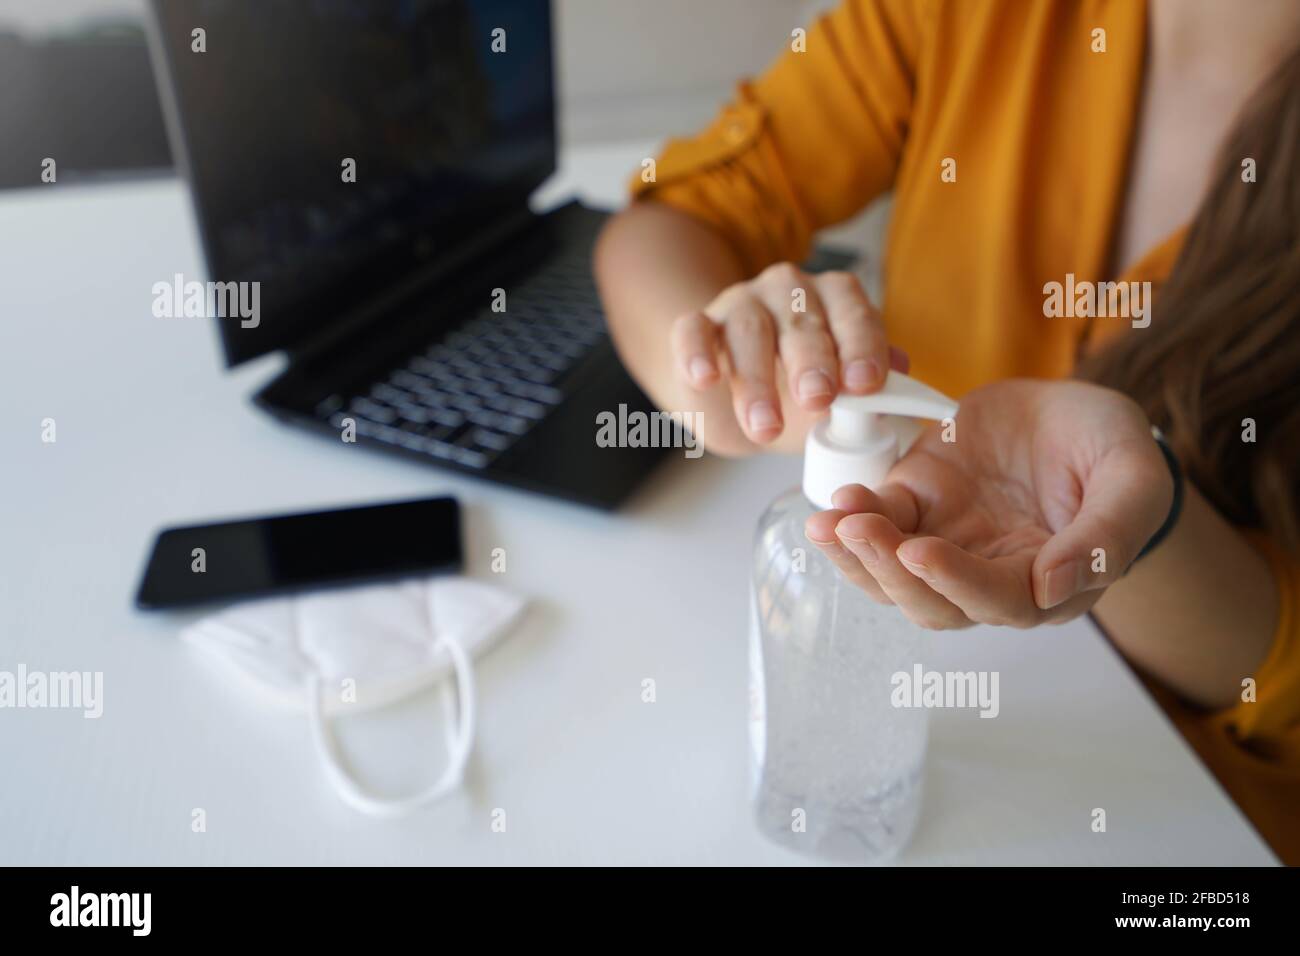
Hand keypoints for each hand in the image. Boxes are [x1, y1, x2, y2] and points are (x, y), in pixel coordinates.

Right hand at [670, 263, 901, 444]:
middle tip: (817, 400)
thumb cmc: (793, 391)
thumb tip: (900, 376)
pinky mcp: (696, 325)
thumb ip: (868, 390)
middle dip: (812, 362)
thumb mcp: (836, 398)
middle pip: (801, 319)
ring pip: (748, 329)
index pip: (853, 312)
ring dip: (757, 379)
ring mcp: (739, 304)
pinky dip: (697, 352)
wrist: (729, 394)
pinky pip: (692, 329)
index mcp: (833, 300)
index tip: (864, 384)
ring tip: (765, 426)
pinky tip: (706, 378)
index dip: (861, 346)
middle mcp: (787, 291)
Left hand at [805, 379, 1173, 628]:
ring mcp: (947, 543)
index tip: (919, 552)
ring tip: (829, 524)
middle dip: (891, 573)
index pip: (1000, 603)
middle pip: (933, 602)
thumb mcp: (1132, 479)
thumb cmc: (1110, 450)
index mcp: (1050, 584)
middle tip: (859, 530)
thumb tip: (1053, 587)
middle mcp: (990, 576)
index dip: (958, 583)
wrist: (1070, 408)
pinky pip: (878, 523)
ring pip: (893, 577)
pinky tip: (836, 502)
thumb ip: (1107, 535)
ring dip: (858, 557)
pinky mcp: (916, 506)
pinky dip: (853, 517)